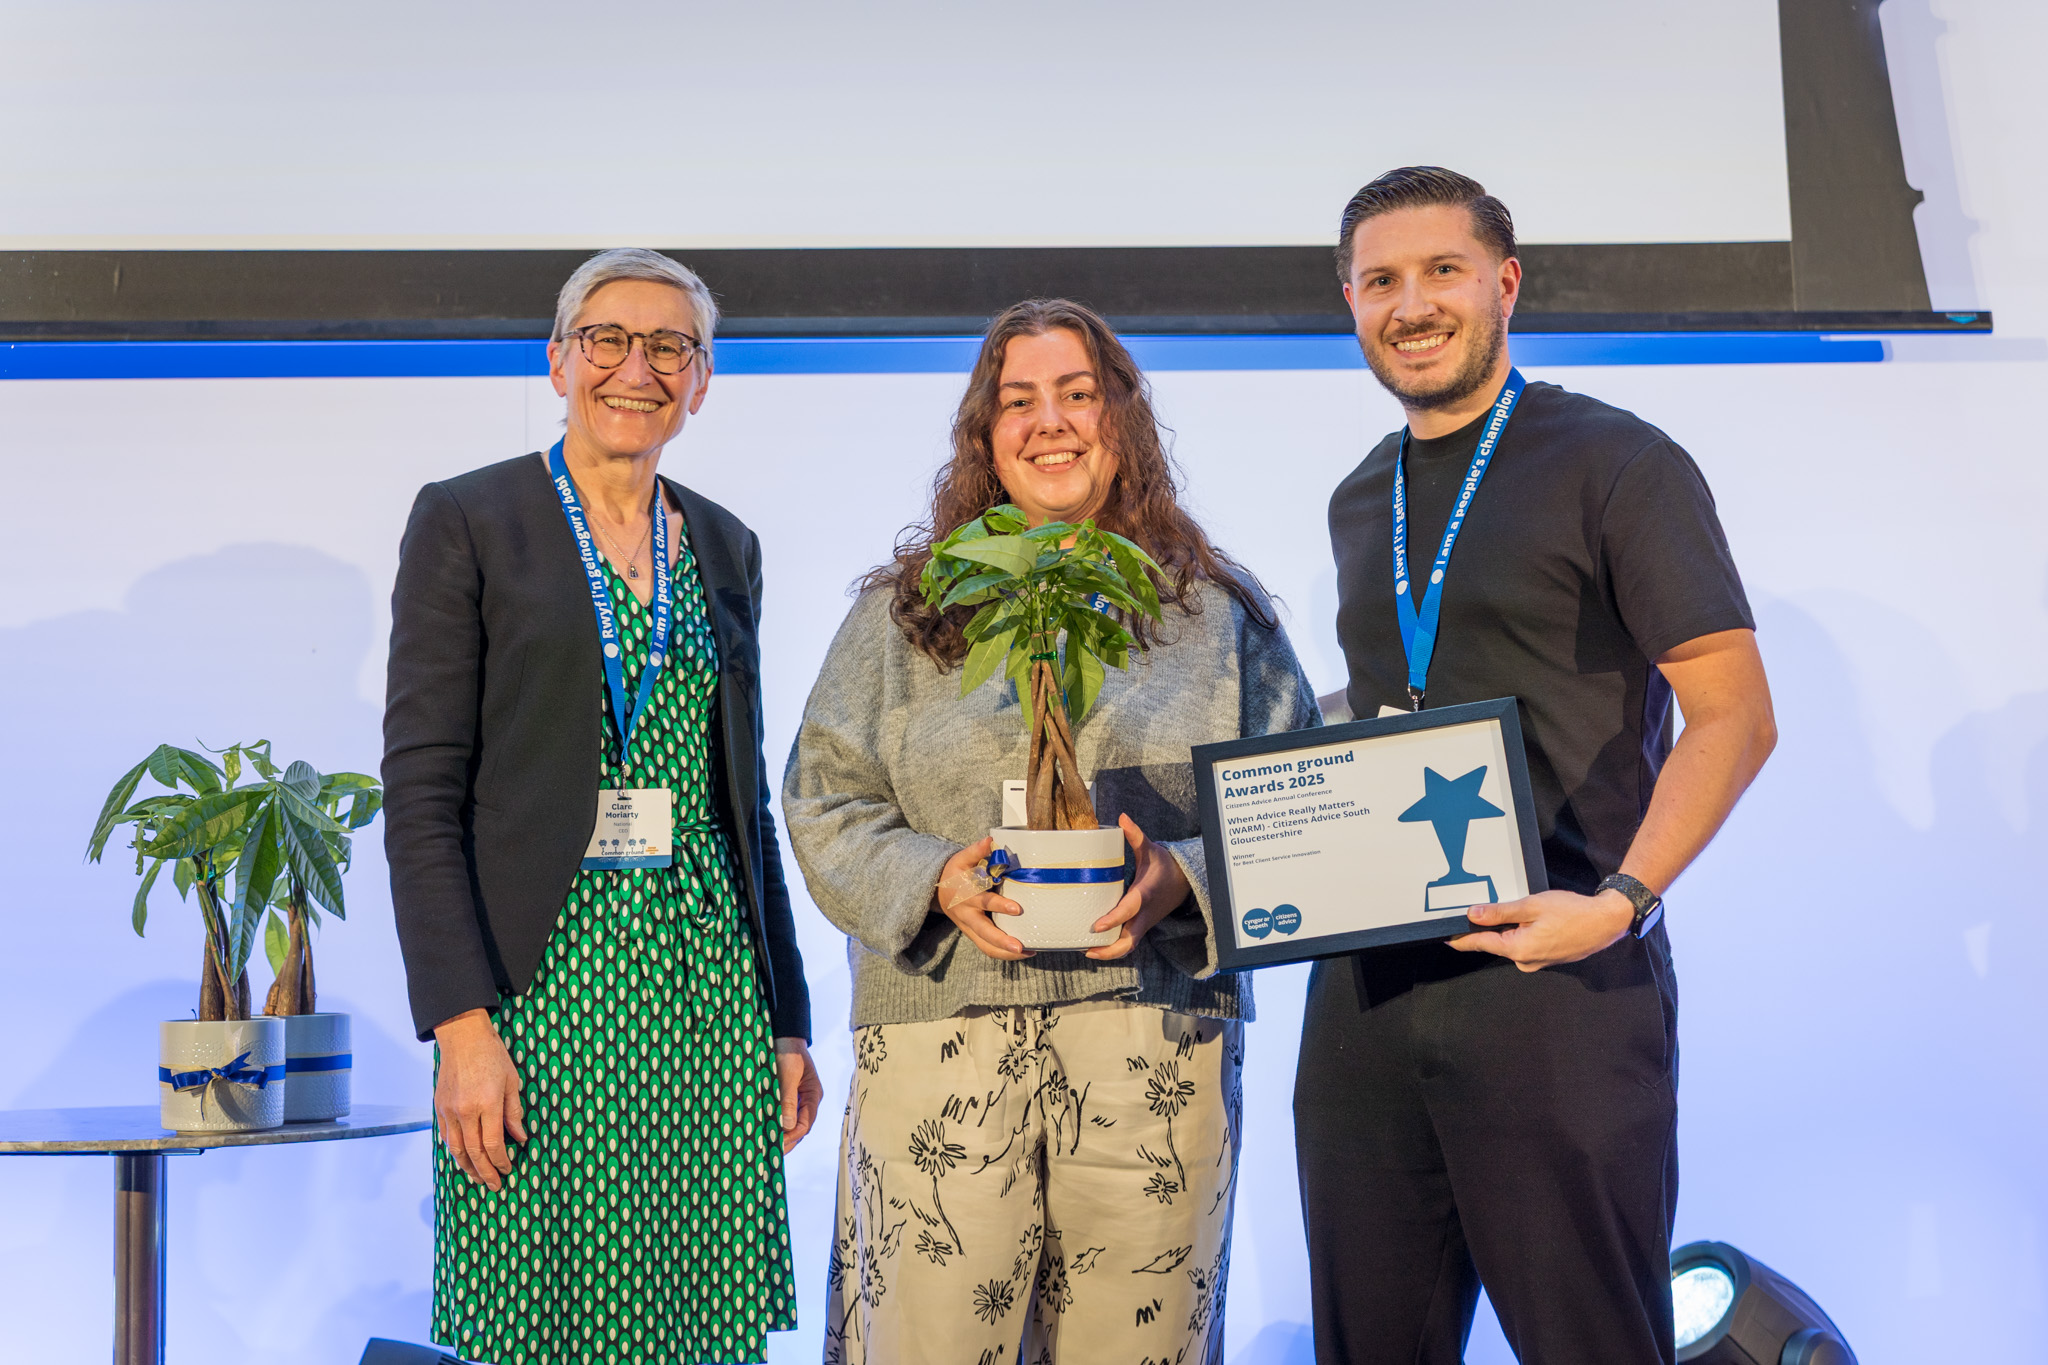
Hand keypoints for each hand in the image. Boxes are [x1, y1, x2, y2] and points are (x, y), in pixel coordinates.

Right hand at [432, 1008, 526, 1189]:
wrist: (462, 1038)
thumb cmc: (492, 1056)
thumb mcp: (511, 1082)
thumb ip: (514, 1113)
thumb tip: (520, 1138)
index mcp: (487, 1104)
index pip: (493, 1144)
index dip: (501, 1161)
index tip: (508, 1169)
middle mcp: (465, 1110)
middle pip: (474, 1152)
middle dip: (485, 1172)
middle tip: (494, 1185)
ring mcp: (449, 1110)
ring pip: (456, 1149)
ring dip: (467, 1167)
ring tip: (478, 1178)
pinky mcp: (439, 1107)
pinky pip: (446, 1137)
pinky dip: (454, 1152)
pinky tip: (463, 1159)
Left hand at [774, 1038, 822, 1151]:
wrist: (782, 1035)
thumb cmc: (788, 1052)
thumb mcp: (788, 1074)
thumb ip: (788, 1099)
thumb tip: (787, 1126)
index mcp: (813, 1095)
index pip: (805, 1123)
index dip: (791, 1136)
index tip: (777, 1144)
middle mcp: (807, 1100)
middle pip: (800, 1127)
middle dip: (787, 1141)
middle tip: (772, 1154)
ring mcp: (797, 1099)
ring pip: (791, 1123)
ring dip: (781, 1135)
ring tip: (767, 1147)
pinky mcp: (786, 1096)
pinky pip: (782, 1115)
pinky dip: (775, 1124)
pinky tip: (764, 1130)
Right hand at [934, 835, 1032, 960]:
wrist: (937, 890)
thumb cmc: (955, 872)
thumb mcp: (962, 858)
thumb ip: (976, 850)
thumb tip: (990, 841)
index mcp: (966, 895)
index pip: (984, 902)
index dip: (1000, 905)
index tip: (1017, 908)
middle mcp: (967, 914)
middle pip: (983, 932)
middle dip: (1001, 941)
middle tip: (1020, 946)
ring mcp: (969, 927)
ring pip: (985, 945)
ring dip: (1004, 953)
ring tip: (1026, 952)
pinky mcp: (973, 934)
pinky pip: (986, 948)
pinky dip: (1003, 954)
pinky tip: (1023, 952)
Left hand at [1086, 814, 1192, 960]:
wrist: (1184, 882)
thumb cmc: (1164, 865)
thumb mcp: (1150, 849)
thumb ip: (1135, 836)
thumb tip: (1122, 817)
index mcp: (1145, 894)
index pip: (1130, 910)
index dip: (1114, 919)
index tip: (1096, 926)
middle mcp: (1144, 913)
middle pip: (1130, 940)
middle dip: (1110, 950)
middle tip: (1087, 948)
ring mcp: (1143, 923)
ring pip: (1129, 946)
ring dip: (1109, 952)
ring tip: (1086, 950)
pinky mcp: (1141, 926)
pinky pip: (1128, 942)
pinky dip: (1113, 948)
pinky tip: (1094, 946)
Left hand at [1448, 888, 1634, 971]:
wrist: (1605, 922)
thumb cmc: (1572, 912)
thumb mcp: (1532, 906)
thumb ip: (1500, 911)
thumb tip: (1473, 914)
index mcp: (1519, 949)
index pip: (1480, 944)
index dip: (1461, 939)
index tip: (1445, 937)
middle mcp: (1525, 961)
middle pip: (1495, 944)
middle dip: (1485, 930)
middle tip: (1474, 914)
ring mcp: (1537, 962)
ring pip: (1511, 944)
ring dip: (1506, 930)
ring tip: (1509, 913)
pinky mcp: (1546, 959)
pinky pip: (1525, 946)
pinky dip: (1520, 934)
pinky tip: (1526, 921)